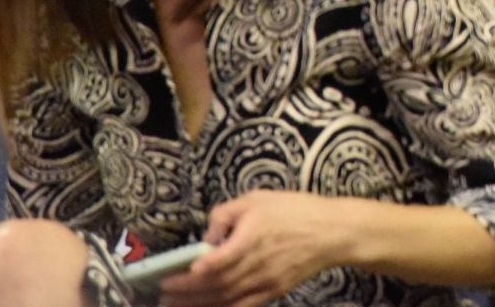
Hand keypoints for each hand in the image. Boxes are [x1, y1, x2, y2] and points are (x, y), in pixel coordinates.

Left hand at [160, 192, 364, 306]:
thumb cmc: (296, 210)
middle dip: (186, 292)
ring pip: (225, 299)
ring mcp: (266, 282)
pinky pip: (242, 306)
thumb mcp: (258, 198)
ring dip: (197, 304)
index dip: (195, 271)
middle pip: (217, 284)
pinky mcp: (273, 292)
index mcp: (253, 236)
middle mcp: (258, 263)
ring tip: (173, 305)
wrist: (332, 233)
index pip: (220, 260)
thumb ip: (226, 214)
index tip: (171, 274)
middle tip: (162, 293)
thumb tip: (206, 236)